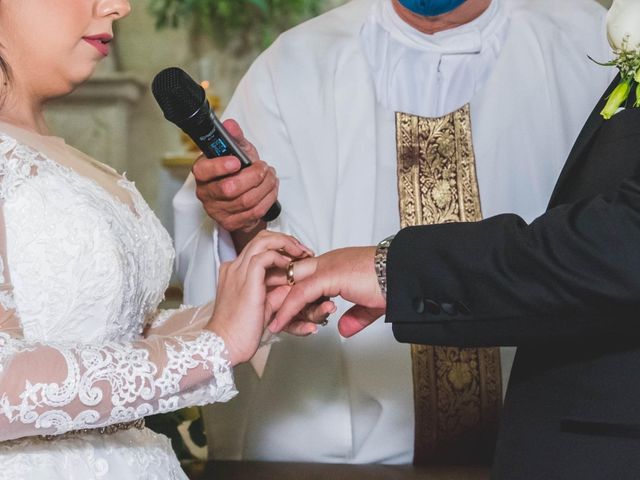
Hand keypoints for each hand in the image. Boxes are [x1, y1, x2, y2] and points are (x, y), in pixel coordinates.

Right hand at [193, 119, 278, 233]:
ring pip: (246, 201)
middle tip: (263, 168)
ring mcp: (218, 211)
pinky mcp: (232, 223)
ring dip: (265, 187)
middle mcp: (206, 193)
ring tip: (270, 176)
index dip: (220, 167)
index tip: (236, 161)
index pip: (204, 171)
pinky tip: (271, 189)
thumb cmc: (238, 171)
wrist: (245, 194)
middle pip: (229, 188)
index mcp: (202, 173)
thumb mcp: (237, 150)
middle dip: (253, 176)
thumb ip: (234, 137)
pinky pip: (254, 212)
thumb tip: (230, 125)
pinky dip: (268, 198)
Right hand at [207, 231, 312, 364]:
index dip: (281, 247)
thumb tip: (293, 283)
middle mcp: (235, 267)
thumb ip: (276, 291)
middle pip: (262, 238)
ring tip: (302, 254)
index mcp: (236, 272)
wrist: (226, 345)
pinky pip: (264, 256)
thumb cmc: (242, 331)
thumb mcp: (264, 306)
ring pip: (263, 240)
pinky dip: (281, 257)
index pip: (259, 247)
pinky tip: (290, 267)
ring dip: (287, 244)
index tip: (299, 256)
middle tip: (304, 251)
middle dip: (287, 241)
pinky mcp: (245, 279)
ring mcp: (238, 271)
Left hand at [271, 247, 385, 337]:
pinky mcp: (329, 276)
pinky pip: (300, 294)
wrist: (404, 274)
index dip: (292, 292)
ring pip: (292, 285)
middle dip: (277, 295)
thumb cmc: (392, 283)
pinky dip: (287, 309)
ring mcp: (327, 267)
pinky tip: (279, 322)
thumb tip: (343, 330)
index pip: (305, 276)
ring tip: (268, 322)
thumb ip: (355, 317)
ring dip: (278, 305)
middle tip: (265, 313)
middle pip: (292, 276)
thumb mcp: (369, 305)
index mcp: (336, 264)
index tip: (280, 308)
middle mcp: (327, 262)